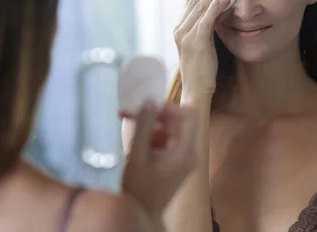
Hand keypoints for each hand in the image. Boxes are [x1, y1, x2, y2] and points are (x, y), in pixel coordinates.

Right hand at [121, 101, 197, 217]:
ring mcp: (182, 159)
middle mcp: (188, 153)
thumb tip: (149, 99)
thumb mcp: (137, 155)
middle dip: (152, 116)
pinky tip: (132, 142)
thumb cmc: (139, 188)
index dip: (169, 107)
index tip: (148, 106)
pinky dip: (149, 138)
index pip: (189, 116)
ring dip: (147, 127)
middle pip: (175, 123)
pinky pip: (164, 142)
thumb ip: (144, 126)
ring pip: (167, 131)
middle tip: (128, 113)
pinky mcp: (174, 163)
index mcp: (185, 151)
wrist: (141, 215)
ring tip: (127, 127)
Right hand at [173, 0, 232, 99]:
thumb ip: (205, 29)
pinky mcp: (195, 43)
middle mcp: (179, 31)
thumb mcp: (201, 45)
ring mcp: (186, 37)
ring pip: (200, 10)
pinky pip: (205, 22)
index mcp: (180, 31)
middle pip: (194, 4)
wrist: (196, 89)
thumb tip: (216, 13)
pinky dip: (212, 10)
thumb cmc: (201, 70)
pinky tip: (220, 0)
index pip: (191, 6)